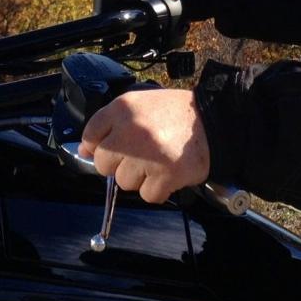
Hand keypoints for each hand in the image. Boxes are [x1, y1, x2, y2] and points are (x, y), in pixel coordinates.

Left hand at [80, 89, 209, 203]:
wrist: (215, 120)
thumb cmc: (177, 114)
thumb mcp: (140, 105)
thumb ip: (110, 124)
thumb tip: (85, 150)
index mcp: (123, 108)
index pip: (91, 135)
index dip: (98, 146)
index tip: (112, 148)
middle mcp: (131, 130)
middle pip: (104, 164)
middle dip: (120, 163)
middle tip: (142, 154)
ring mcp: (148, 155)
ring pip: (124, 182)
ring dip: (140, 177)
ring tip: (159, 160)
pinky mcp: (166, 175)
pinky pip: (147, 195)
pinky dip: (158, 189)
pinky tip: (168, 172)